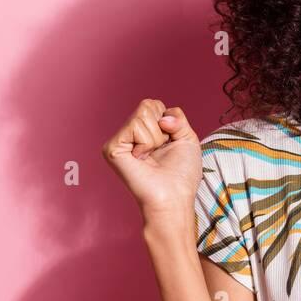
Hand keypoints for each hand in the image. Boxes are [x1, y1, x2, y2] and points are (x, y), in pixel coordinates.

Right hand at [101, 99, 201, 227]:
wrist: (174, 196)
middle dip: (162, 127)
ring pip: (142, 114)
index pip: (154, 104)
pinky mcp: (112, 148)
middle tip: (159, 151)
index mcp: (144, 132)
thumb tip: (162, 117)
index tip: (169, 144)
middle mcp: (130, 134)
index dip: (169, 121)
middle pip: (148, 105)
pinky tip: (142, 159)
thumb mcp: (188, 138)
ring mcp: (120, 140)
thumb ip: (177, 117)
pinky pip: (135, 125)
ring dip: (156, 137)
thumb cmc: (182, 174)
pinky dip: (147, 142)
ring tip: (151, 157)